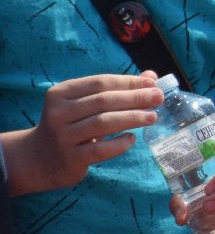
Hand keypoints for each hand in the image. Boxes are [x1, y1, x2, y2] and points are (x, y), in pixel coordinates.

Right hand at [6, 72, 164, 194]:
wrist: (37, 158)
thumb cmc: (70, 125)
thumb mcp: (85, 103)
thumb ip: (116, 89)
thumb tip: (151, 76)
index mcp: (61, 93)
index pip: (100, 82)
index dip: (129, 81)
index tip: (152, 82)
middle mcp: (58, 113)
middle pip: (104, 101)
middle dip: (135, 98)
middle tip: (158, 97)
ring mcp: (62, 137)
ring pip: (103, 123)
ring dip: (132, 118)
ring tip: (152, 116)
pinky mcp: (70, 158)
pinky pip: (100, 150)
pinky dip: (119, 143)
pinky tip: (132, 139)